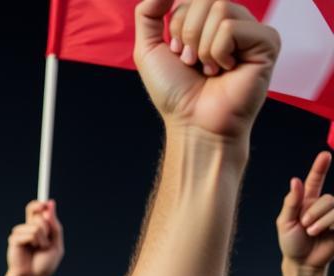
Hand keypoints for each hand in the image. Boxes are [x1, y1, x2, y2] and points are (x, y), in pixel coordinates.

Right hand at [6, 200, 63, 275]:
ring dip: (43, 239)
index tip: (45, 204)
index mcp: (38, 227)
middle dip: (47, 225)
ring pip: (36, 226)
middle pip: (36, 211)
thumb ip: (55, 226)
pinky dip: (35, 242)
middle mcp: (27, 227)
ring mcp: (20, 233)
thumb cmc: (44, 264)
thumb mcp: (56, 244)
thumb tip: (50, 204)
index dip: (39, 203)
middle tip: (46, 240)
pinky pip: (30, 234)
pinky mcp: (14, 239)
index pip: (36, 208)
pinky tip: (31, 250)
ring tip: (39, 249)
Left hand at [135, 0, 279, 142]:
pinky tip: (225, 71)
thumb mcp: (149, 50)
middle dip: (187, 34)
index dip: (177, 26)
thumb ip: (149, 14)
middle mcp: (233, 21)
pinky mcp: (267, 41)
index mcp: (210, 21)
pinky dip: (218, 52)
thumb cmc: (175, 94)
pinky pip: (231, 27)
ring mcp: (252, 30)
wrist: (194, 125)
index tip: (179, 54)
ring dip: (202, 47)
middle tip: (192, 63)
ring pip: (220, 8)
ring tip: (208, 70)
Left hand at [278, 152, 333, 270]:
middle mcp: (321, 206)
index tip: (325, 155)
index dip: (320, 167)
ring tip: (312, 232)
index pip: (314, 181)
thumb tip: (295, 180)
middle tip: (305, 226)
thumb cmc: (291, 244)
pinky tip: (324, 233)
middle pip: (327, 198)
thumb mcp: (285, 223)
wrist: (302, 263)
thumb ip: (291, 202)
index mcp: (306, 202)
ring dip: (321, 220)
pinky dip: (330, 224)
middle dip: (314, 213)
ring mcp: (332, 215)